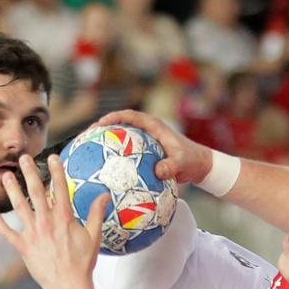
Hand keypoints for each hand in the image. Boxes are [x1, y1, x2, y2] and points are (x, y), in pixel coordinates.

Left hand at [0, 154, 108, 288]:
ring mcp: (33, 234)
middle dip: (29, 173)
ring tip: (6, 177)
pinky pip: (8, 233)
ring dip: (12, 191)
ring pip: (20, 208)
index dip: (56, 171)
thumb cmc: (82, 262)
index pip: (60, 189)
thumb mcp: (94, 236)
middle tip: (23, 158)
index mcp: (64, 218)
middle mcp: (46, 222)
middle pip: (36, 193)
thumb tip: (104, 195)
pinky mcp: (23, 247)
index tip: (52, 157)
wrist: (68, 285)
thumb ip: (96, 213)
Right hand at [95, 109, 212, 183]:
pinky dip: (115, 156)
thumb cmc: (192, 161)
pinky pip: (126, 152)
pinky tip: (105, 169)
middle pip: (121, 124)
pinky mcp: (145, 152)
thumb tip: (158, 171)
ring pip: (121, 138)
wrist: (201, 165)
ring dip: (106, 141)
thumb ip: (171, 166)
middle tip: (87, 136)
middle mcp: (148, 131)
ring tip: (89, 150)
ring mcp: (145, 141)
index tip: (100, 124)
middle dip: (103, 128)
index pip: (130, 116)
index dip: (114, 117)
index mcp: (154, 126)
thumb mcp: (183, 164)